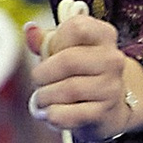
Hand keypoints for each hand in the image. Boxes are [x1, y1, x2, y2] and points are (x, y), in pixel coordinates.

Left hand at [26, 11, 142, 139]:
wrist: (110, 107)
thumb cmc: (82, 73)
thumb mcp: (67, 50)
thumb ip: (47, 40)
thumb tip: (30, 30)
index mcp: (104, 35)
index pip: (77, 28)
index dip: (56, 40)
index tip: (51, 53)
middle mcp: (112, 59)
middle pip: (68, 61)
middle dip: (43, 73)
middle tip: (38, 80)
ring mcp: (111, 87)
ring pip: (69, 89)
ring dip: (45, 96)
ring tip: (41, 98)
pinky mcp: (104, 113)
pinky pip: (71, 114)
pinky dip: (53, 114)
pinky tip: (50, 113)